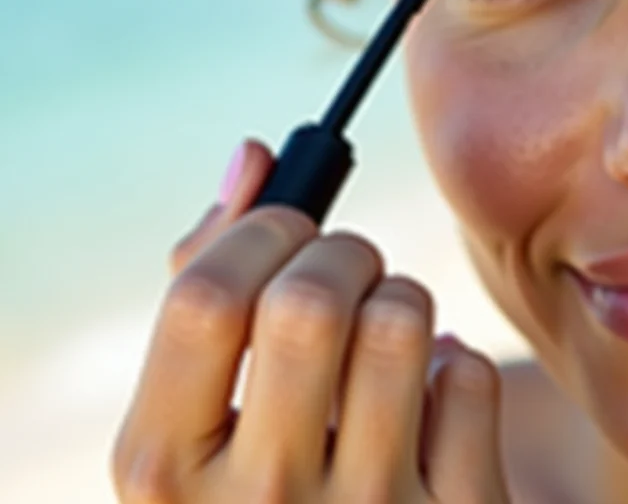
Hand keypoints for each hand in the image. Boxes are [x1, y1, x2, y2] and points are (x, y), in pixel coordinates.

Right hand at [112, 140, 511, 502]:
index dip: (256, 233)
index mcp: (161, 472)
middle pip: (309, 295)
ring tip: (385, 332)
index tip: (285, 231)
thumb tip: (253, 156)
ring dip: (400, 297)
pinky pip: (467, 374)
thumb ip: (203, 288)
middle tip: (347, 267)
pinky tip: (425, 404)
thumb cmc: (252, 496)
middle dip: (341, 250)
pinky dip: (451, 365)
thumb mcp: (191, 429)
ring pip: (402, 319)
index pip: (202, 295)